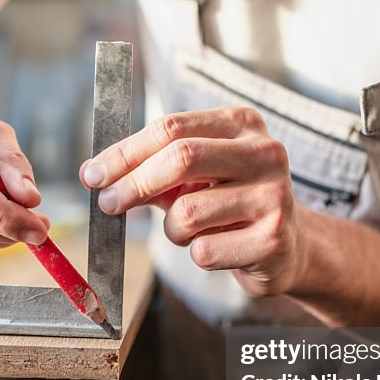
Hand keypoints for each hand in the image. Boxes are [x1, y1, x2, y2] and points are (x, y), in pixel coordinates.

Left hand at [80, 107, 303, 296]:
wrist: (286, 248)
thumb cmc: (229, 205)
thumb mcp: (194, 178)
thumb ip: (152, 170)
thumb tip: (98, 175)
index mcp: (241, 124)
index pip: (171, 128)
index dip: (125, 153)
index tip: (93, 174)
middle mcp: (265, 152)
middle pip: (180, 158)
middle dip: (133, 183)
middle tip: (107, 203)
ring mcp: (274, 196)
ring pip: (188, 213)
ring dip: (172, 231)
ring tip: (191, 232)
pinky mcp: (273, 239)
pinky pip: (204, 251)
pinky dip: (197, 255)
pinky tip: (218, 249)